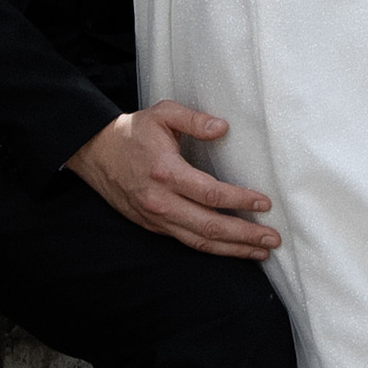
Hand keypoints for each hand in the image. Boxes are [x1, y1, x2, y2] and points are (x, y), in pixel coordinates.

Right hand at [67, 103, 279, 258]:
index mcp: (166, 172)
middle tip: (272, 239)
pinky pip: (187, 241)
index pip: (210, 194)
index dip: (240, 200)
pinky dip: (212, 248)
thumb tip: (222, 127)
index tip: (264, 203)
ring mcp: (156, 218)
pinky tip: (232, 249)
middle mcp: (161, 201)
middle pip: (209, 226)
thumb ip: (193, 119)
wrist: (95, 153)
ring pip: (199, 241)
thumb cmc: (133, 132)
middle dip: (244, 236)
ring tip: (260, 252)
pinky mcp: (153, 226)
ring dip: (232, 249)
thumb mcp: (162, 114)